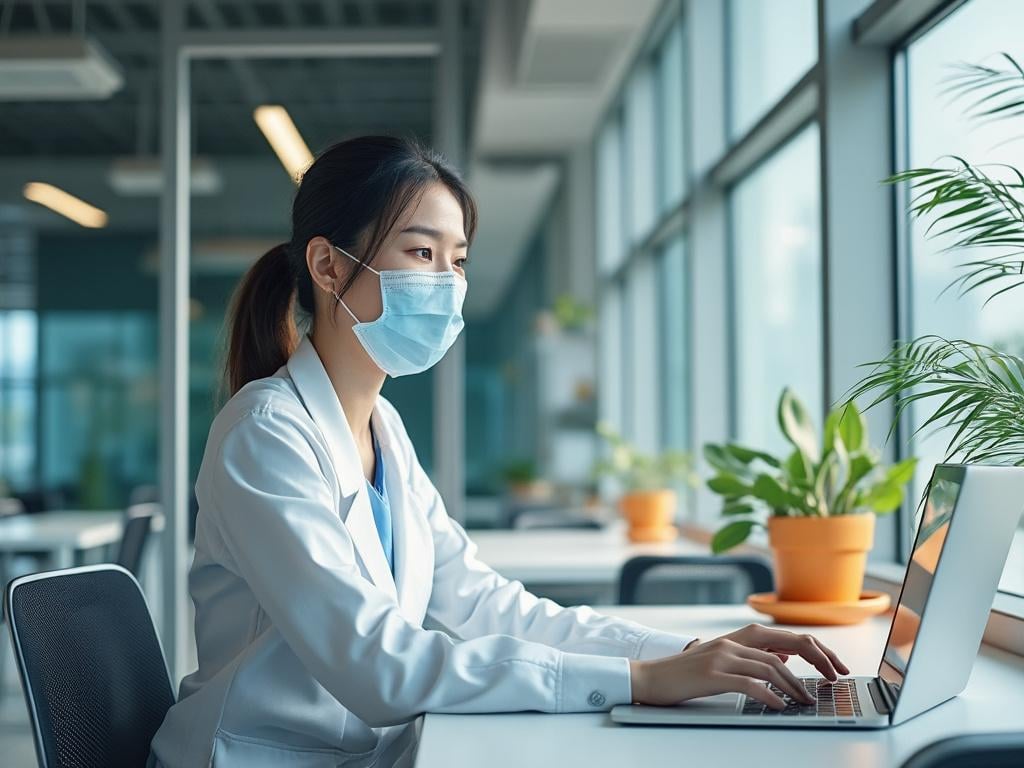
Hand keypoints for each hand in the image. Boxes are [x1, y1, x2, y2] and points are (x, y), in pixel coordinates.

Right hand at [630, 623, 849, 709]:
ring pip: (771, 666)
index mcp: (739, 638)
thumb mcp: (723, 659)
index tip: (834, 667)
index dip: (817, 650)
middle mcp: (734, 642)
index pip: (788, 637)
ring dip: (794, 685)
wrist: (651, 677)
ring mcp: (723, 656)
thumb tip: (783, 659)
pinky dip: (768, 694)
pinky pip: (749, 683)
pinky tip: (779, 705)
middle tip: (833, 680)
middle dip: (817, 661)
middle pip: (786, 646)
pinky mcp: (713, 674)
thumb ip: (752, 656)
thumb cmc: (687, 673)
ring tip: (806, 701)